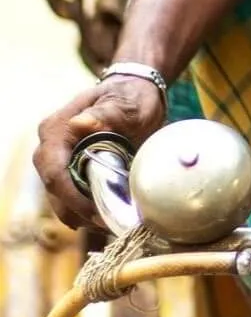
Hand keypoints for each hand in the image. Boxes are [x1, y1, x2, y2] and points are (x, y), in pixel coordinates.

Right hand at [34, 75, 166, 229]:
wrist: (135, 94)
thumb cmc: (131, 97)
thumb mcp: (126, 105)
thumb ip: (107, 114)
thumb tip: (80, 124)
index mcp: (56, 130)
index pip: (53, 173)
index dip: (72, 199)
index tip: (98, 213)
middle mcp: (49, 148)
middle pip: (55, 192)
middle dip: (80, 212)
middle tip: (111, 222)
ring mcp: (57, 161)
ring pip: (61, 200)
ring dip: (84, 215)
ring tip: (114, 220)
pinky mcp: (69, 172)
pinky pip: (71, 199)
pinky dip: (87, 210)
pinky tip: (110, 213)